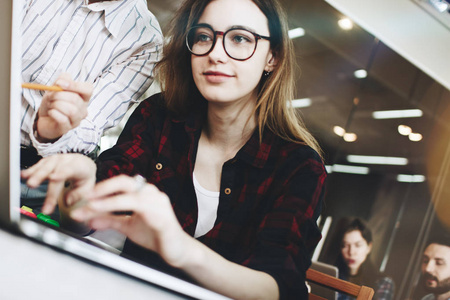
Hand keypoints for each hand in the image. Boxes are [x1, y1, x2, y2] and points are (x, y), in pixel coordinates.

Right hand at [21, 153, 96, 214]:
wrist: (83, 163)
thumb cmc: (84, 177)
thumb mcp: (88, 186)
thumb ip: (79, 194)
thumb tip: (67, 202)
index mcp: (79, 166)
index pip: (70, 169)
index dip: (61, 173)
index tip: (53, 178)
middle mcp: (66, 160)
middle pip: (53, 168)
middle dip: (41, 176)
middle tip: (32, 185)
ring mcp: (56, 160)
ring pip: (44, 166)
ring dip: (34, 174)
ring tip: (27, 182)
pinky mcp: (48, 161)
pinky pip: (39, 166)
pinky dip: (31, 170)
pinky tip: (23, 175)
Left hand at [35, 73, 92, 141]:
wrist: (44, 118)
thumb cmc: (53, 103)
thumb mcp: (55, 88)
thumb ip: (61, 80)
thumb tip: (62, 81)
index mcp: (83, 98)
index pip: (88, 89)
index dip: (75, 85)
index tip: (60, 84)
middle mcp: (83, 109)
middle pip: (75, 99)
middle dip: (58, 95)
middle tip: (50, 97)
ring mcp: (77, 120)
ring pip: (71, 110)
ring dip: (56, 105)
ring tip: (51, 105)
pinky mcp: (68, 128)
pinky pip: (63, 119)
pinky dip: (54, 113)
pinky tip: (51, 112)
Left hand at [70, 175, 191, 266]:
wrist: (176, 249)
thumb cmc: (156, 234)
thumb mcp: (128, 226)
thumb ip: (110, 220)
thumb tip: (90, 218)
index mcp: (143, 193)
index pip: (120, 183)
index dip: (101, 187)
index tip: (84, 196)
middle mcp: (151, 193)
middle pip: (125, 181)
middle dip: (103, 187)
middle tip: (86, 196)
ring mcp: (158, 203)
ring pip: (130, 195)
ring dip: (108, 201)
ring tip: (92, 207)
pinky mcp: (162, 216)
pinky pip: (141, 209)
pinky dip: (123, 210)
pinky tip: (112, 215)